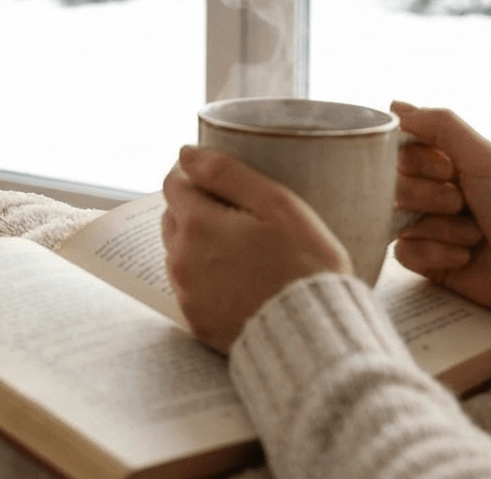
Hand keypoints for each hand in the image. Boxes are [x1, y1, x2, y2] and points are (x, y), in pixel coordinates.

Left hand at [161, 145, 352, 352]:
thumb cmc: (307, 267)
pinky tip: (240, 281)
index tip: (221, 182)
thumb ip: (227, 173)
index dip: (196, 176)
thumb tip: (186, 153)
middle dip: (197, 210)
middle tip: (241, 218)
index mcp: (198, 225)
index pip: (174, 184)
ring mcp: (186, 294)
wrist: (316, 337)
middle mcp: (181, 260)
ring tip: (244, 252)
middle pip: (173, 218)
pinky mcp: (196, 322)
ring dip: (200, 245)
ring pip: (179, 253)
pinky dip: (206, 279)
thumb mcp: (279, 205)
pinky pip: (190, 288)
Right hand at [391, 101, 490, 313]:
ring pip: (398, 221)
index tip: (446, 168)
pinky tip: (464, 256)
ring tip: (473, 235)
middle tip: (460, 203)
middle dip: (428, 197)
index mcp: (449, 165)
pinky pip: (403, 253)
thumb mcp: (484, 156)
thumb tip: (395, 106)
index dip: (416, 161)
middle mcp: (436, 193)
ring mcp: (430, 227)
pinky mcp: (428, 260)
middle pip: (394, 187)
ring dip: (440, 228)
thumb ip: (440, 124)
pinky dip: (435, 253)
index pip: (400, 153)